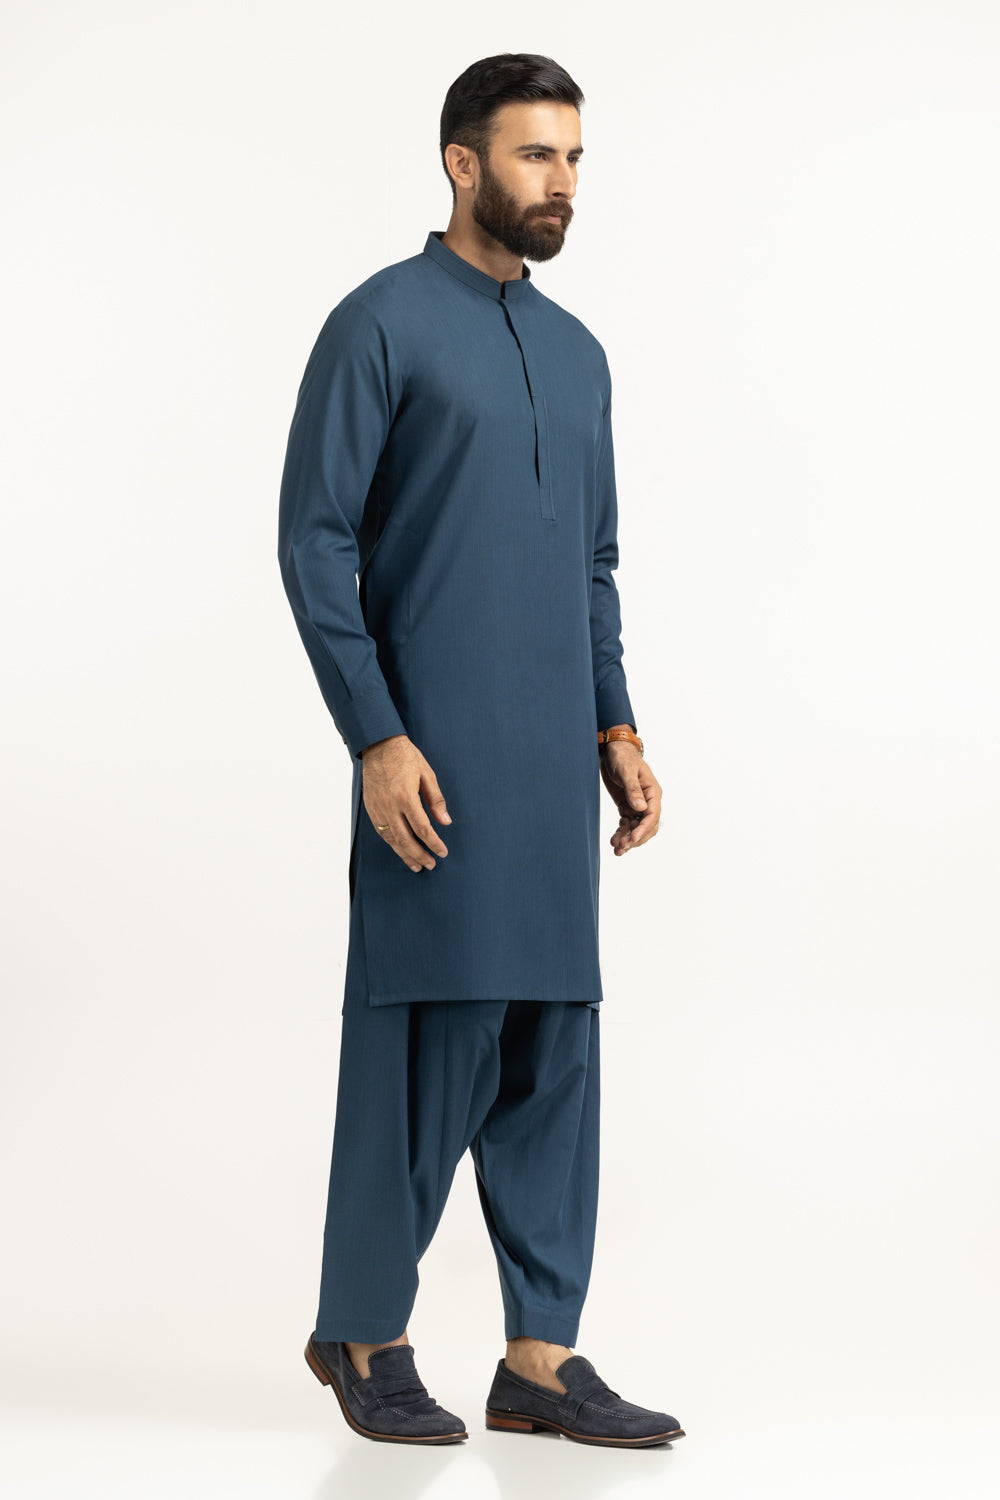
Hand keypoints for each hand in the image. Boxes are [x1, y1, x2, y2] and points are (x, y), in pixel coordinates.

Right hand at [361, 735, 451, 872]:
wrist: (378, 745)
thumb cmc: (405, 757)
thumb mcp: (427, 774)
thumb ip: (436, 800)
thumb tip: (445, 821)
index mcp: (406, 797)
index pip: (422, 828)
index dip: (434, 843)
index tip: (442, 852)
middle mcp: (390, 806)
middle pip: (406, 839)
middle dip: (419, 855)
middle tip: (431, 865)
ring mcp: (378, 808)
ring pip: (391, 839)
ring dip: (405, 854)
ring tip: (416, 865)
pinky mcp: (370, 808)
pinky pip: (381, 832)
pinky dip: (392, 844)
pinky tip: (400, 849)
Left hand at [599, 742, 660, 854]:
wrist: (612, 750)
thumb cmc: (622, 757)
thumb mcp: (626, 771)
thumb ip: (633, 789)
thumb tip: (641, 808)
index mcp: (652, 792)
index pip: (652, 816)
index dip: (643, 829)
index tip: (632, 839)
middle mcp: (648, 801)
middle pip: (647, 826)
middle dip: (636, 838)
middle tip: (622, 847)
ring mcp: (637, 805)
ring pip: (636, 828)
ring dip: (628, 839)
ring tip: (617, 850)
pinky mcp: (626, 806)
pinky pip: (627, 824)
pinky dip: (622, 833)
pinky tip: (614, 841)